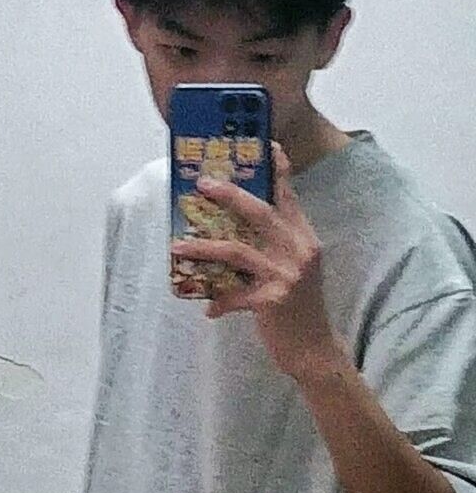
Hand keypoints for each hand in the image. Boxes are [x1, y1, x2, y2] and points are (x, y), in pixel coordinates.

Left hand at [171, 142, 346, 378]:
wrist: (316, 349)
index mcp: (303, 236)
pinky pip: (235, 294)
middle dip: (229, 195)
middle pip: (260, 212)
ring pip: (238, 250)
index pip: (288, 194)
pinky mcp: (273, 300)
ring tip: (177, 247)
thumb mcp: (295, 266)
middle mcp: (299, 249)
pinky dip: (218, 300)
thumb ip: (275, 242)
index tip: (264, 143)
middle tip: (202, 183)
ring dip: (203, 248)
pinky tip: (207, 308)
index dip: (277, 167)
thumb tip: (234, 225)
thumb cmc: (299, 305)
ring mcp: (287, 274)